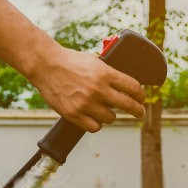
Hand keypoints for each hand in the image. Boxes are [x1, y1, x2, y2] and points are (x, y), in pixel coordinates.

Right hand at [32, 46, 146, 132]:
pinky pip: (94, 127)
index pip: (133, 87)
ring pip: (111, 118)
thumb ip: (109, 72)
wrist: (45, 65)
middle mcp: (98, 89)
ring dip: (110, 115)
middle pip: (128, 105)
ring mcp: (86, 103)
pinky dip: (96, 124)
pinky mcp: (74, 114)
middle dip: (138, 110)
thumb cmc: (70, 61)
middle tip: (140, 112)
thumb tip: (124, 83)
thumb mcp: (93, 60)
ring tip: (104, 110)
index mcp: (105, 73)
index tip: (141, 98)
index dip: (140, 95)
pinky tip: (94, 118)